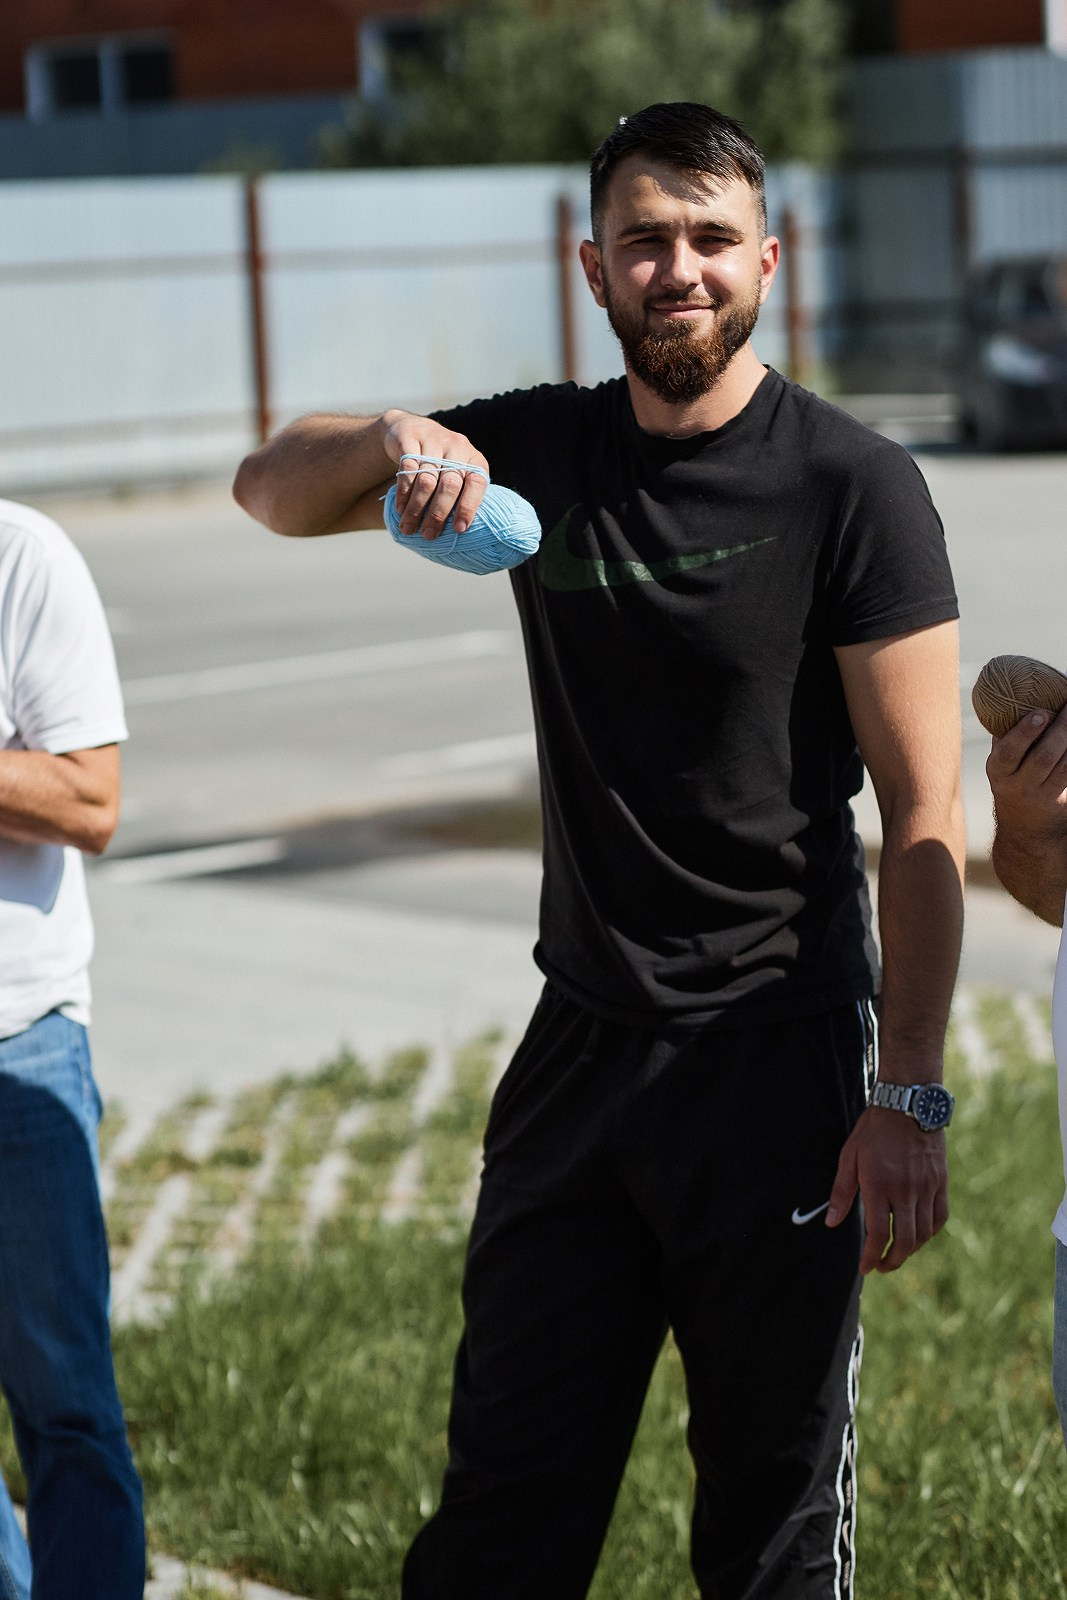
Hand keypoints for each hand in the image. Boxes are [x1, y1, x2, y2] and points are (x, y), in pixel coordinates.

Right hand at [382, 411, 488, 538]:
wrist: (411, 429)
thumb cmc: (440, 462)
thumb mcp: (456, 472)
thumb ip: (461, 495)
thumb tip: (460, 535)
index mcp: (474, 459)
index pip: (477, 483)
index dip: (469, 507)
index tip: (459, 529)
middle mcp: (457, 446)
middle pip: (450, 484)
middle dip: (438, 514)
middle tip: (428, 535)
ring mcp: (434, 439)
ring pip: (427, 479)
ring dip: (416, 508)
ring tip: (409, 527)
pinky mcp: (410, 438)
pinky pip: (407, 469)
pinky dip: (404, 493)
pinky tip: (400, 509)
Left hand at [825, 1106, 947, 1273]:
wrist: (908, 1105)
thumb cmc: (874, 1130)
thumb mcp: (849, 1157)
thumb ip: (841, 1193)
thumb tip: (831, 1222)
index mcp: (879, 1185)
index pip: (879, 1234)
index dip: (871, 1257)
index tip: (865, 1267)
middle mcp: (906, 1190)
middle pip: (905, 1241)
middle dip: (892, 1261)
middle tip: (882, 1267)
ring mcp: (927, 1187)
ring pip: (924, 1233)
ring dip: (911, 1250)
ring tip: (897, 1253)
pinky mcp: (941, 1183)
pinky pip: (940, 1218)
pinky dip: (929, 1232)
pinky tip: (919, 1235)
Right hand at [986, 704, 1066, 839]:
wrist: (1026, 829)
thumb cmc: (1013, 783)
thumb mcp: (1001, 767)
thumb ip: (1006, 739)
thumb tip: (1014, 700)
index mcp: (999, 773)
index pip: (1009, 752)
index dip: (1024, 732)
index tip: (1039, 712)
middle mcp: (1019, 787)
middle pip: (1043, 757)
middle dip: (1059, 731)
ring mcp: (1043, 797)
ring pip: (1064, 767)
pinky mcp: (1063, 803)